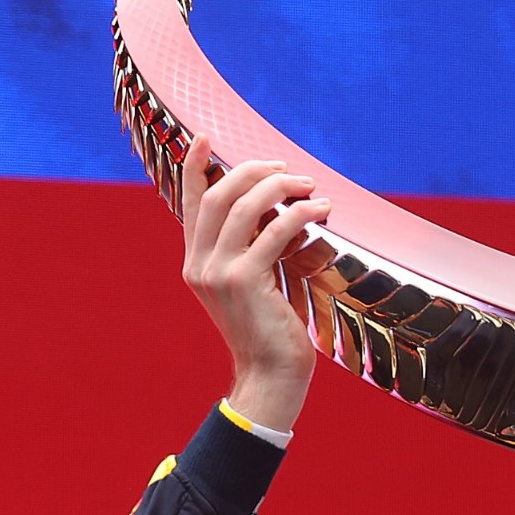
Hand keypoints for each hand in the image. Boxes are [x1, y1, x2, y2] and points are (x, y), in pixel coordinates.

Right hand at [181, 134, 330, 433]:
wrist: (270, 377)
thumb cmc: (270, 333)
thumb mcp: (253, 287)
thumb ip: (252, 250)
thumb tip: (275, 212)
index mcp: (195, 263)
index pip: (191, 204)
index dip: (196, 167)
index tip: (205, 137)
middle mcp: (199, 264)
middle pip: (220, 195)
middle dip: (255, 172)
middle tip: (288, 170)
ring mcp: (219, 272)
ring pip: (245, 205)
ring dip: (282, 187)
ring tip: (310, 187)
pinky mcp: (245, 281)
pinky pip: (275, 230)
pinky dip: (302, 213)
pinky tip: (323, 211)